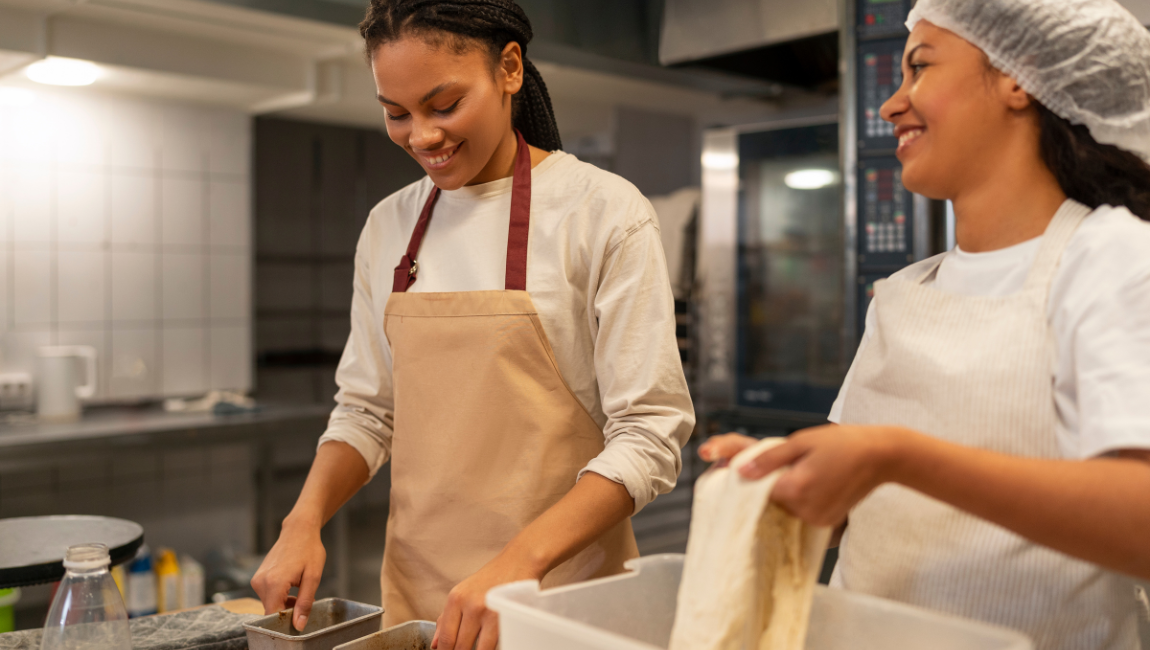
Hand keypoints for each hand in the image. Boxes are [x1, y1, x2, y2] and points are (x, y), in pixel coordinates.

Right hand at [250, 516, 326, 631]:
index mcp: (274, 583)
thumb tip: (298, 625)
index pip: (273, 615)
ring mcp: (257, 580)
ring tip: (299, 589)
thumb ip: (305, 603)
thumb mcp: (313, 577)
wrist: (299, 530)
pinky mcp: (257, 578)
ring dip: (284, 603)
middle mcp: (260, 582)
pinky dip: (279, 596)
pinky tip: (291, 586)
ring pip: (269, 604)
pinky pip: (267, 596)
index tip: (300, 614)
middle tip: (304, 598)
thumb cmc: (309, 550)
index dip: (287, 620)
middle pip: (271, 611)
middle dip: (288, 611)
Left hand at [432, 548, 544, 649]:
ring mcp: (490, 612)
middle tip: (465, 649)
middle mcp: (471, 605)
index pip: (445, 639)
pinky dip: (491, 648)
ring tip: (478, 646)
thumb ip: (446, 619)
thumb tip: (435, 645)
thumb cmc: (491, 578)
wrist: (519, 561)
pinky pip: (496, 645)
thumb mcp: (463, 593)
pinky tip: (490, 644)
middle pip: (460, 647)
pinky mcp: (507, 618)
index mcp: (456, 599)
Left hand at [699, 426, 908, 526]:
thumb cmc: (841, 443)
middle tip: (773, 464)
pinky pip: (799, 514)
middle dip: (763, 485)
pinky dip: (796, 500)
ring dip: (780, 493)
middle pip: (767, 501)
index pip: (755, 491)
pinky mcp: (826, 524)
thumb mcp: (801, 442)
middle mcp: (805, 511)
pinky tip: (808, 482)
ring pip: (782, 509)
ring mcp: (817, 520)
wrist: (881, 456)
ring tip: (798, 471)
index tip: (734, 464)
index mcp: (795, 489)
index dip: (744, 477)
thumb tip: (738, 472)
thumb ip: (768, 459)